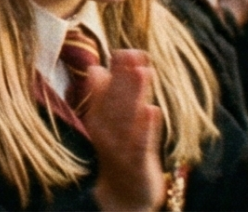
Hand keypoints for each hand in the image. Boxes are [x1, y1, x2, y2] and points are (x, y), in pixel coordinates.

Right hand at [79, 49, 165, 211]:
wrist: (123, 196)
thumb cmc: (119, 154)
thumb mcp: (111, 124)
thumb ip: (106, 96)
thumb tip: (95, 68)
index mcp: (100, 119)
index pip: (106, 91)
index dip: (116, 71)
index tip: (124, 51)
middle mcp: (107, 132)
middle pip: (116, 100)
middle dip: (124, 76)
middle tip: (132, 53)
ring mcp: (120, 148)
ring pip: (128, 117)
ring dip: (135, 94)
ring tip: (143, 72)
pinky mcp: (137, 164)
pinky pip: (140, 144)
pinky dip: (145, 127)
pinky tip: (152, 110)